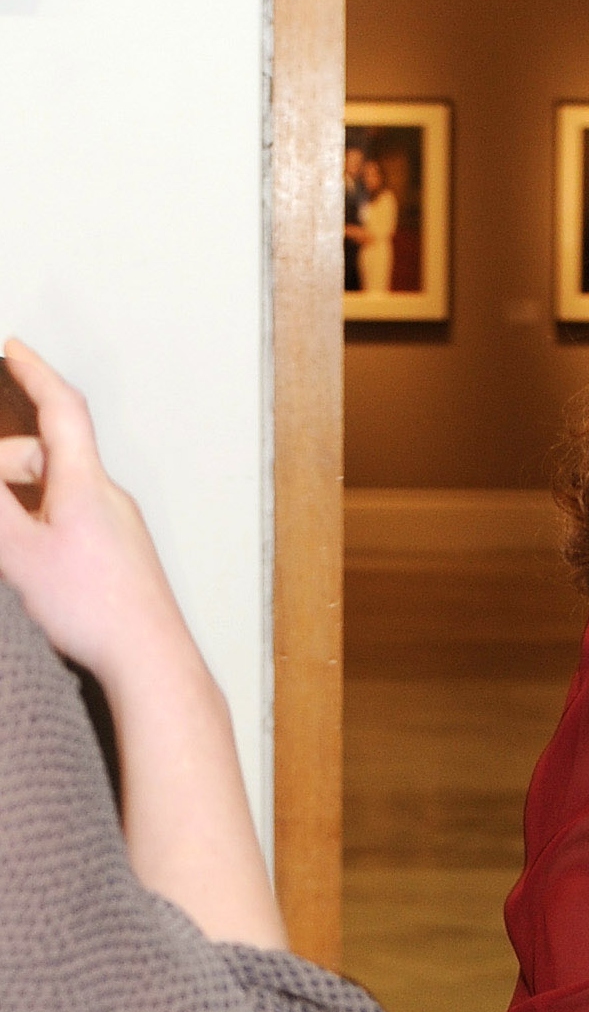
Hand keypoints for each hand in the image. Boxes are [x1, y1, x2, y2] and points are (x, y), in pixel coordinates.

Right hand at [0, 339, 190, 691]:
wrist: (152, 662)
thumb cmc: (92, 610)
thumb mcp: (18, 551)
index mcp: (85, 483)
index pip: (60, 407)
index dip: (34, 373)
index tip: (12, 349)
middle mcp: (108, 497)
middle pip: (44, 457)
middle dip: (1, 468)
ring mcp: (118, 527)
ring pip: (54, 494)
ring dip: (17, 504)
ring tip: (8, 547)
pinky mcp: (121, 556)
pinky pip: (70, 522)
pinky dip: (38, 526)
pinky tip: (27, 563)